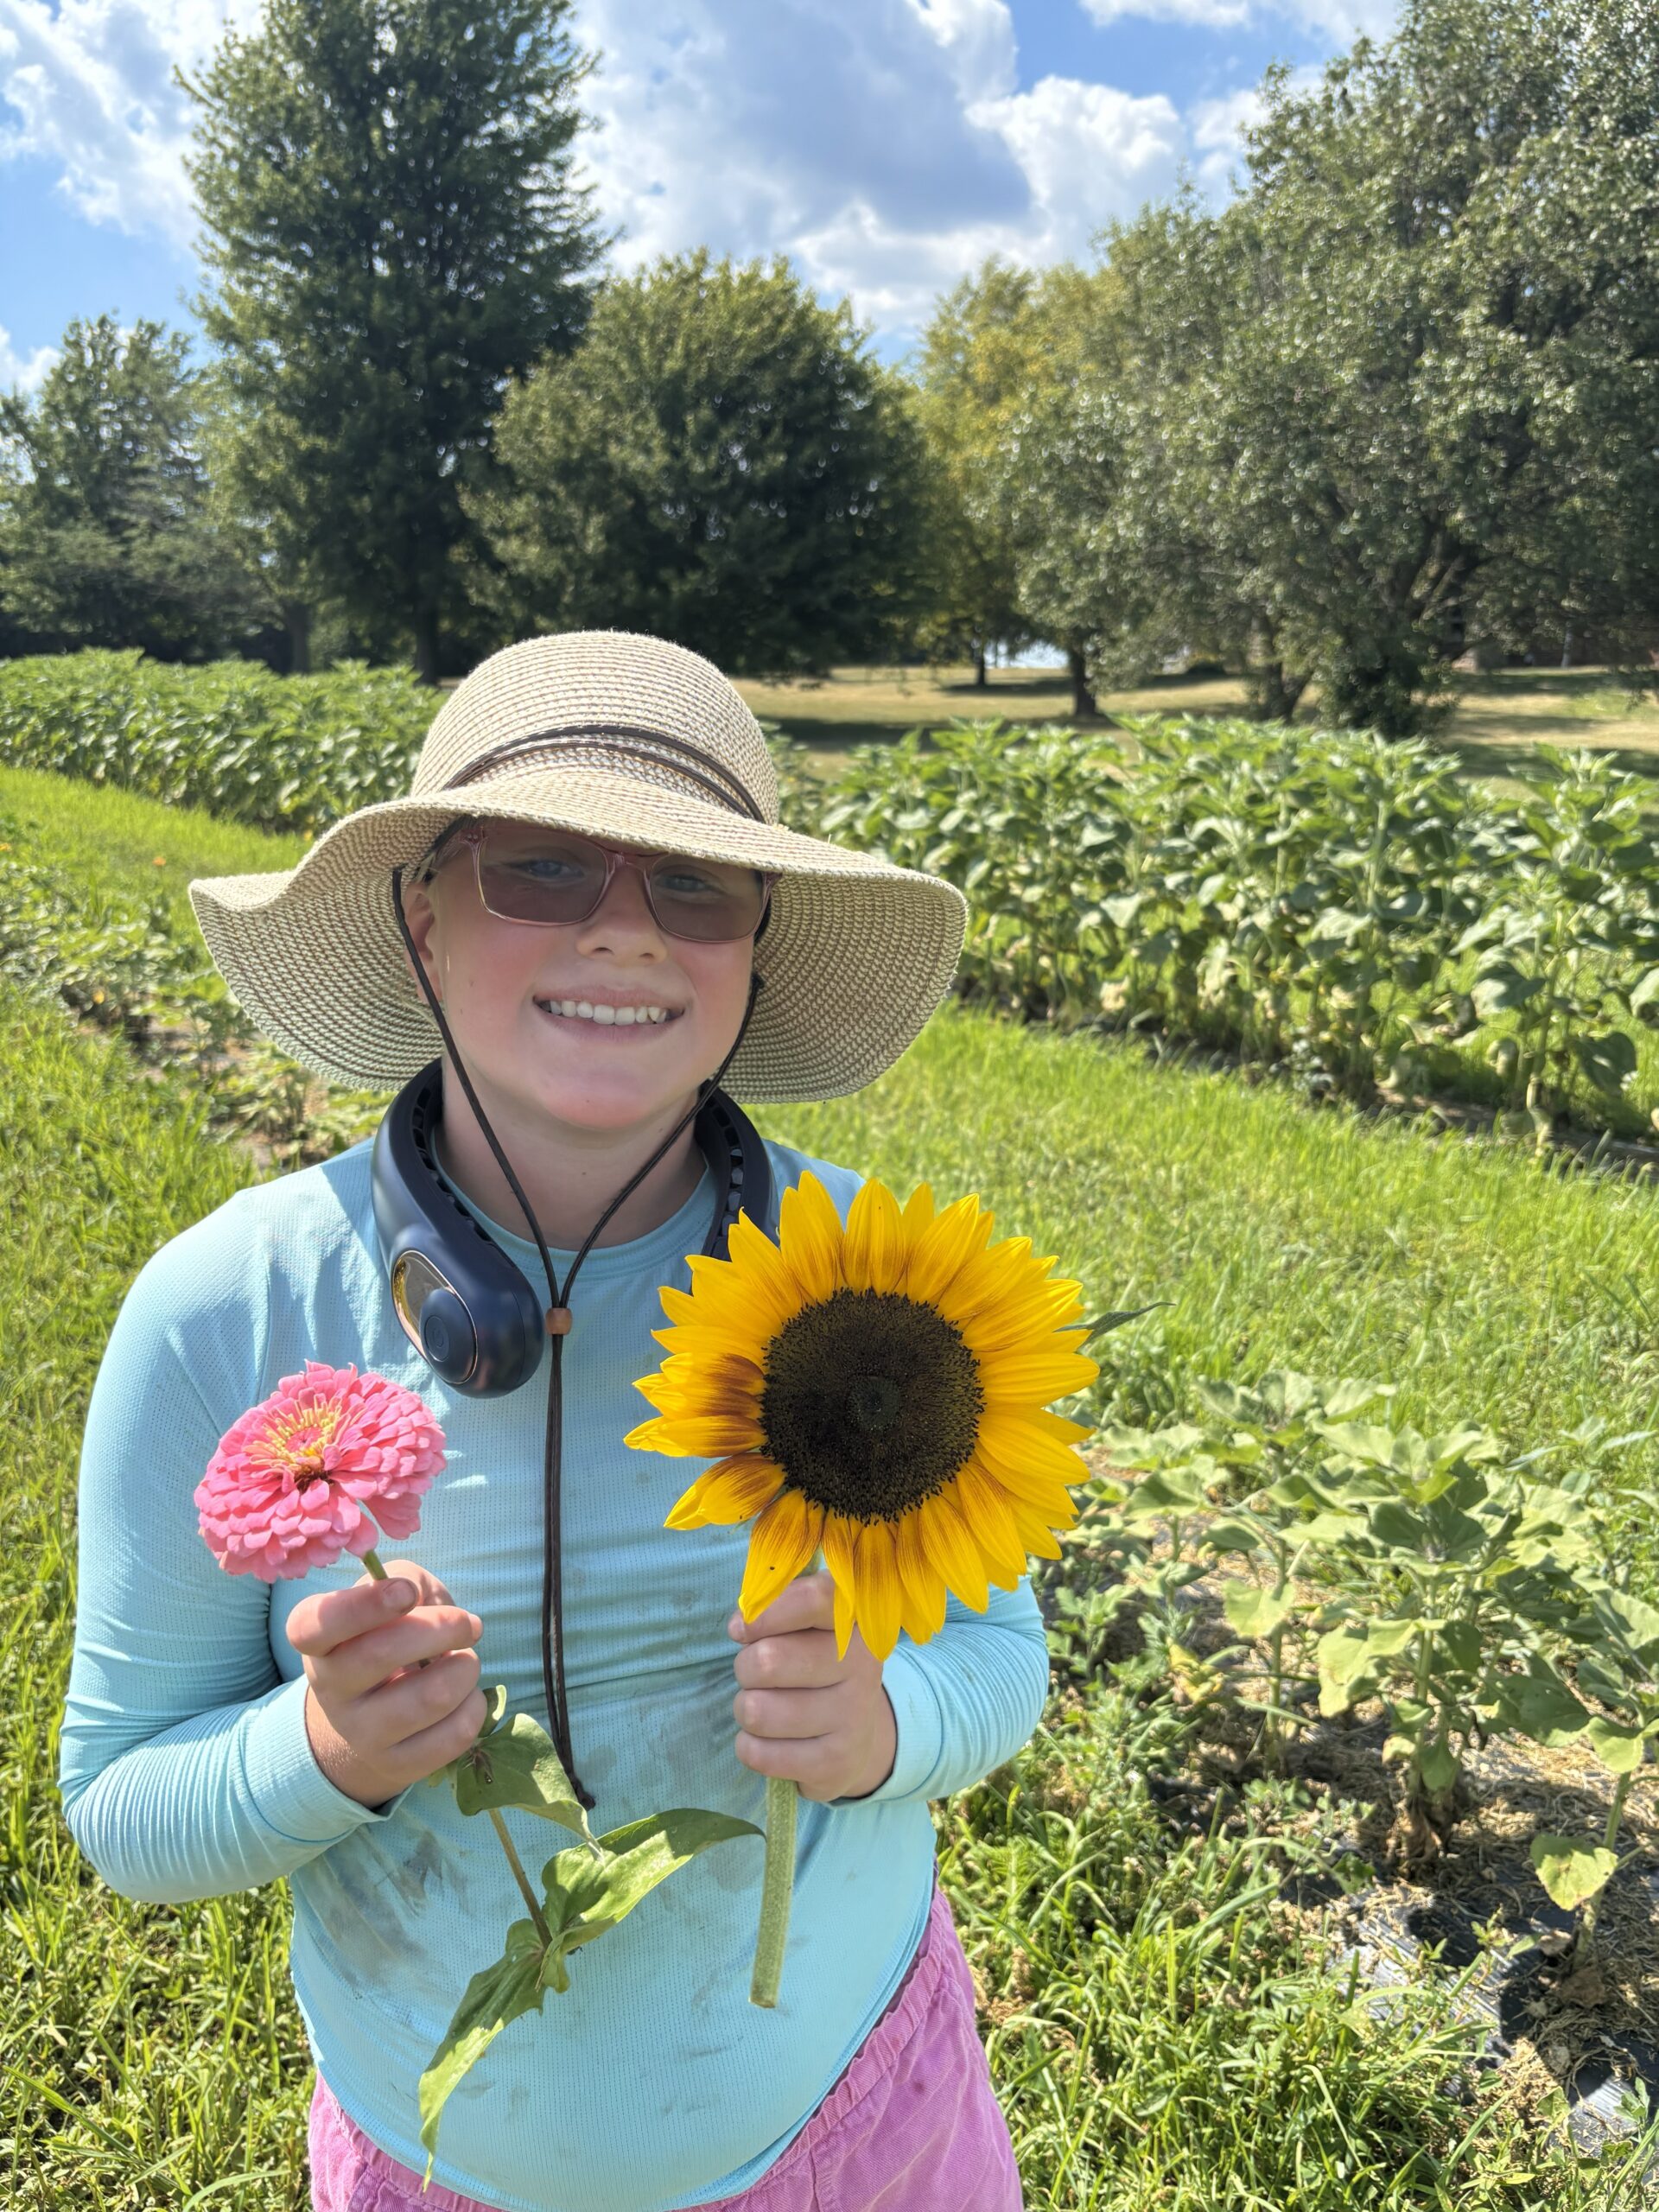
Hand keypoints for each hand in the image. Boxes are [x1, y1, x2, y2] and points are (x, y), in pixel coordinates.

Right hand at [288, 1558, 486, 1809]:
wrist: (373, 1716)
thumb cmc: (388, 1636)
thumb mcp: (389, 1596)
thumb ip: (406, 1580)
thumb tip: (422, 1599)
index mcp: (317, 1639)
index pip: (319, 1623)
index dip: (365, 1605)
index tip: (406, 1593)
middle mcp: (329, 1688)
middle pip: (381, 1654)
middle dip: (441, 1629)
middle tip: (469, 1625)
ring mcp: (359, 1733)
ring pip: (429, 1698)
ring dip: (465, 1669)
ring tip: (465, 1663)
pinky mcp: (396, 1765)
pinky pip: (453, 1735)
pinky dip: (474, 1707)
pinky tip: (466, 1696)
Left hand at [729, 1570, 896, 1803]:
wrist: (855, 1735)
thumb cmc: (812, 1664)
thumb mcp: (805, 1626)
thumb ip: (775, 1609)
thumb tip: (741, 1625)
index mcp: (853, 1621)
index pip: (813, 1600)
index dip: (764, 1613)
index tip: (740, 1629)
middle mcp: (862, 1666)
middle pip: (769, 1661)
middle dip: (745, 1668)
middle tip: (755, 1673)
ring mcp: (854, 1717)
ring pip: (758, 1711)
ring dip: (745, 1709)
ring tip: (763, 1707)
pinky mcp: (837, 1763)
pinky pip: (760, 1754)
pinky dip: (749, 1747)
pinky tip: (769, 1740)